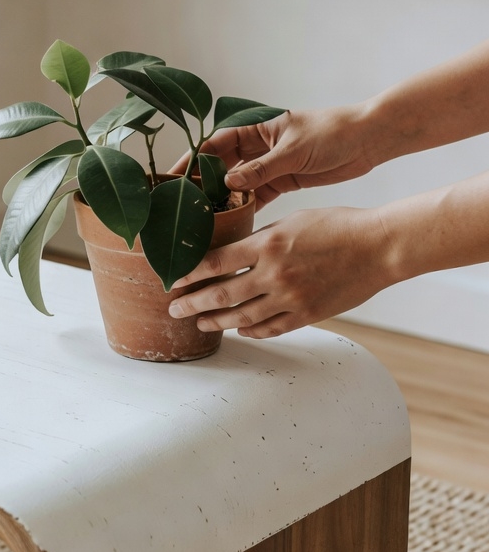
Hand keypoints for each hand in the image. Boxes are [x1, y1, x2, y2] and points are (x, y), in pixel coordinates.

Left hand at [168, 206, 393, 337]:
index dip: (190, 274)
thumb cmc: (338, 226)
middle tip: (174, 308)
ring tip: (200, 323)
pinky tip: (241, 330)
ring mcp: (291, 298)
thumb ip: (263, 238)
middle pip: (221, 294)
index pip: (215, 262)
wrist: (378, 247)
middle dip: (193, 303)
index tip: (173, 279)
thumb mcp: (293, 221)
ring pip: (243, 317)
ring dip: (217, 321)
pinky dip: (253, 331)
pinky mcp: (308, 314)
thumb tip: (236, 251)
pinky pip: (272, 328)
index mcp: (267, 245)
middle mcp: (274, 274)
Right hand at [172, 105, 377, 208]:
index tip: (175, 177)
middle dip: (204, 183)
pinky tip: (233, 223)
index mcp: (258, 128)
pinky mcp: (284, 181)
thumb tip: (228, 183)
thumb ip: (261, 168)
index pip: (216, 143)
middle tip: (185, 205)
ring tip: (205, 219)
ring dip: (225, 199)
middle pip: (223, 165)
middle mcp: (260, 146)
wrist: (369, 140)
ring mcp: (271, 165)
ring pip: (239, 184)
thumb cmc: (332, 133)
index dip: (193, 159)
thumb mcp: (294, 151)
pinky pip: (258, 196)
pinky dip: (247, 208)